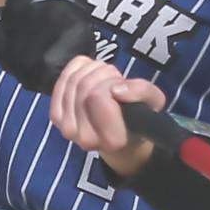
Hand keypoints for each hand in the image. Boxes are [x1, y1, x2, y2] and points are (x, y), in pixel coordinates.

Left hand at [48, 56, 165, 166]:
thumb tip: (117, 89)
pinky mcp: (56, 118)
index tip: (122, 88)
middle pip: (85, 85)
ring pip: (73, 80)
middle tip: (116, 81)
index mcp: (112, 140)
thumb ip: (142, 92)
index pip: (97, 96)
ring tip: (106, 80)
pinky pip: (62, 79)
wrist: (121, 138)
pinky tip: (89, 75)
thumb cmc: (137, 118)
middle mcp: (86, 139)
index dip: (112, 83)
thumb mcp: (153, 103)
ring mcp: (67, 129)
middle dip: (104, 74)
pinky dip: (77, 70)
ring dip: (92, 71)